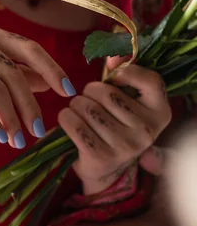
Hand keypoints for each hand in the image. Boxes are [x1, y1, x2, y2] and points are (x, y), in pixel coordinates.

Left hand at [57, 64, 171, 193]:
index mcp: (160, 113)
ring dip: (75, 105)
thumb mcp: (128, 101)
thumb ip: (124, 74)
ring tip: (79, 111)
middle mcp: (147, 131)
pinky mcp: (102, 156)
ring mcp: (125, 146)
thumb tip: (113, 57)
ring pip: (87, 107)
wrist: (105, 168)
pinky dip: (66, 117)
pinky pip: (74, 124)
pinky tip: (69, 119)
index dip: (127, 72)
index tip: (113, 77)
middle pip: (106, 92)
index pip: (150, 80)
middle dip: (89, 91)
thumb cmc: (115, 124)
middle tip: (88, 100)